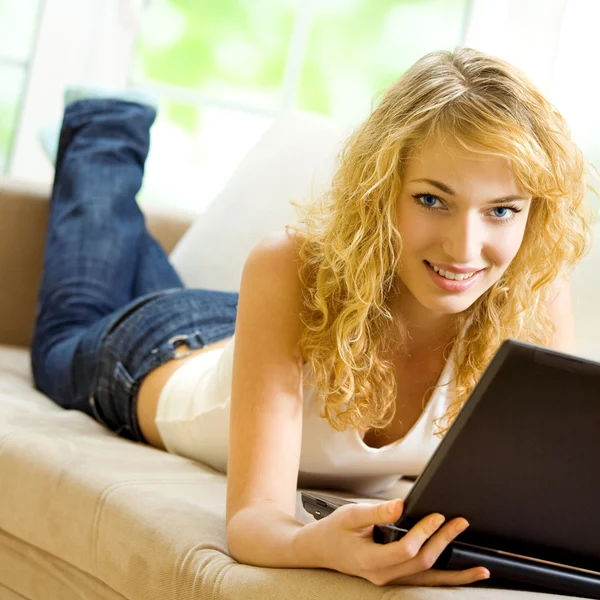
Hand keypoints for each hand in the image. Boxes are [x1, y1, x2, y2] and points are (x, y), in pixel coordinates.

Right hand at [303, 498, 489, 586]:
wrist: (319, 550)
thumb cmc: (334, 530)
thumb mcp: (351, 515)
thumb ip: (377, 512)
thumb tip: (400, 505)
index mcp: (370, 560)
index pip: (407, 550)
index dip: (425, 533)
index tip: (438, 515)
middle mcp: (382, 576)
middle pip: (422, 563)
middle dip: (444, 542)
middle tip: (460, 523)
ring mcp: (388, 581)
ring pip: (427, 579)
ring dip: (454, 573)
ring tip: (480, 568)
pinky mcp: (393, 578)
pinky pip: (423, 582)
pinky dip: (445, 579)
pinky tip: (462, 576)